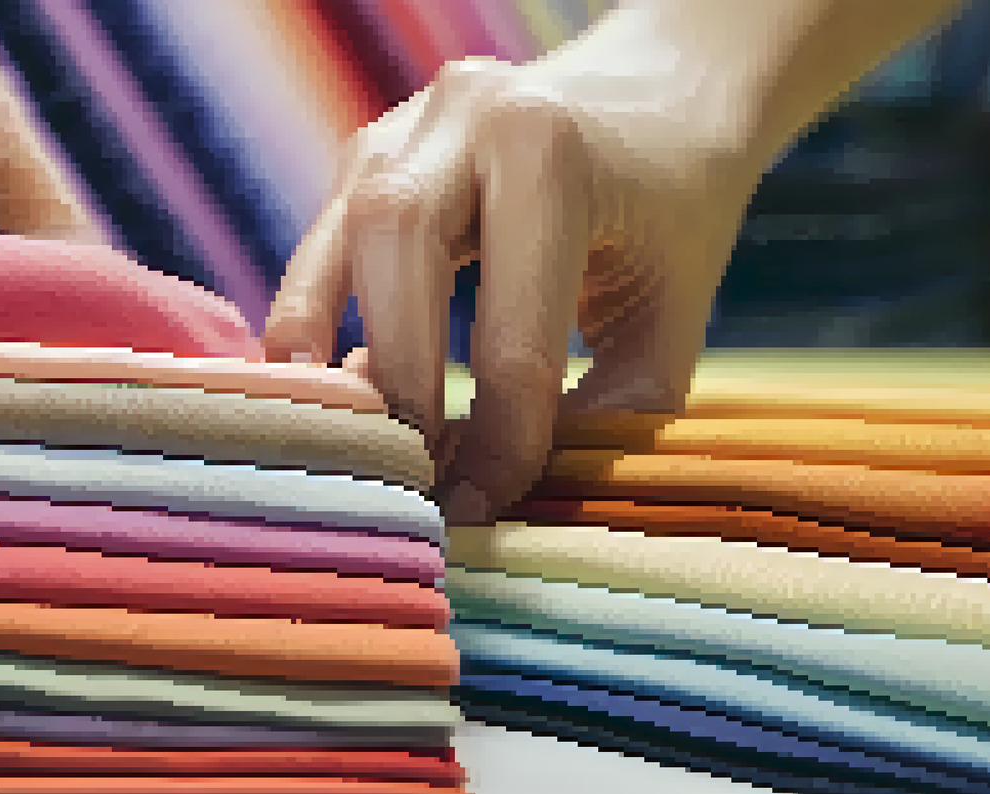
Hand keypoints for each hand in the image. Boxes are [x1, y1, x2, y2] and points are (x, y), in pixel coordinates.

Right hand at [264, 46, 772, 524]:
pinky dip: (316, 314)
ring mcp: (408, 124)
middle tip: (410, 475)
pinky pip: (326, 238)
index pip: (513, 327)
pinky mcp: (369, 148)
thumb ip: (605, 413)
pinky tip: (330, 379)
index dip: (499, 437)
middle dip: (397, 382)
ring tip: (331, 431)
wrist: (659, 92)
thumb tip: (506, 500)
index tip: (485, 506)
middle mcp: (472, 116)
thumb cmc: (672, 213)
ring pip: (340, 235)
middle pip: (397, 248)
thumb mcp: (668, 320)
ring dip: (322, 343)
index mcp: (558, 154)